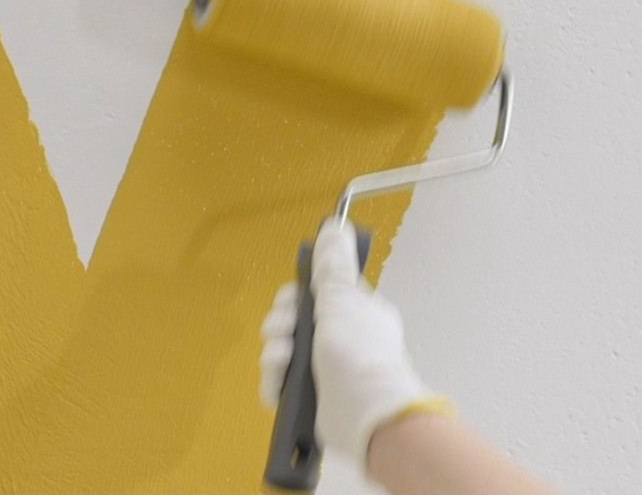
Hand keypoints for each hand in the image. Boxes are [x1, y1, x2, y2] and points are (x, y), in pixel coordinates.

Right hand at [260, 219, 440, 467]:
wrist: (366, 416)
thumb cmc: (359, 355)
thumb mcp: (343, 302)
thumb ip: (332, 267)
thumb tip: (335, 226)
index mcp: (354, 314)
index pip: (315, 295)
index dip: (295, 297)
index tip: (292, 302)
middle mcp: (340, 340)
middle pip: (292, 322)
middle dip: (280, 325)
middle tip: (286, 332)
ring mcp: (325, 370)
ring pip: (282, 353)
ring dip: (275, 354)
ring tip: (284, 360)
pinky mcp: (310, 398)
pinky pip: (280, 383)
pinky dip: (275, 382)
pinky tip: (279, 384)